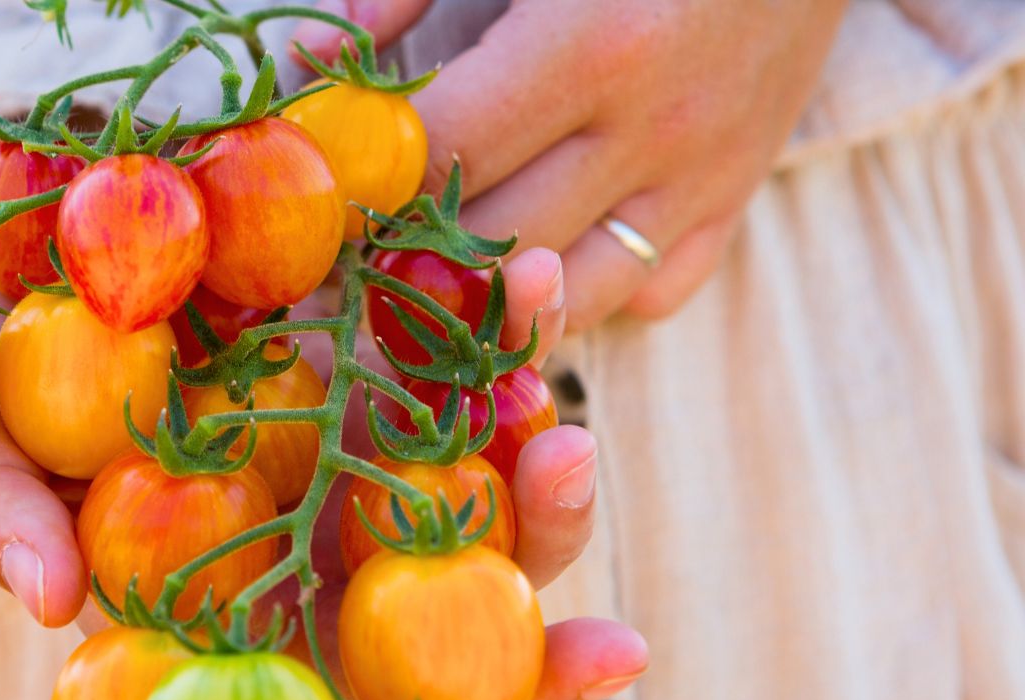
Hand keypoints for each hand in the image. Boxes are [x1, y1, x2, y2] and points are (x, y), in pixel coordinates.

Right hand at [0, 252, 647, 699]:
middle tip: (609, 653)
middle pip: (433, 650)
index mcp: (216, 619)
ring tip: (565, 427)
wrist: (28, 272)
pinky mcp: (378, 361)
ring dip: (546, 484)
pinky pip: (462, 367)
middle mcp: (301, 560)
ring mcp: (352, 465)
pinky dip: (503, 337)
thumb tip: (46, 597)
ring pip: (480, 511)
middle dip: (528, 672)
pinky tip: (531, 278)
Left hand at [294, 0, 848, 329]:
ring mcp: (702, 177)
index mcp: (593, 45)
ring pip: (571, 296)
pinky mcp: (735, 198)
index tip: (324, 187)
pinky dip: (584, 294)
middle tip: (351, 250)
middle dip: (410, 253)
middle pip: (496, 242)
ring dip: (489, 299)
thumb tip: (318, 64)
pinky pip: (648, 293)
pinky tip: (538, 262)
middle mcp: (654, 129)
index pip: (447, 153)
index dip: (371, 179)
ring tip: (430, 281)